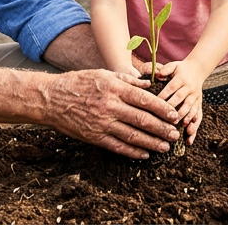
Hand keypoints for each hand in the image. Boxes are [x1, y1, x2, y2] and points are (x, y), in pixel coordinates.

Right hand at [42, 69, 179, 159]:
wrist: (52, 99)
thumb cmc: (79, 83)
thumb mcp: (103, 74)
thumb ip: (127, 79)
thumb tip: (148, 84)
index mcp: (114, 88)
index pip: (144, 100)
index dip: (162, 109)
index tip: (174, 115)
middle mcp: (110, 106)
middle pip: (142, 119)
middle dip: (162, 128)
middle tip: (175, 133)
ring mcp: (102, 123)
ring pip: (132, 135)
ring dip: (152, 142)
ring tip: (165, 146)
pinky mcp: (94, 136)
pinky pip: (117, 146)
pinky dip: (132, 151)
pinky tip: (144, 154)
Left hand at [155, 60, 204, 141]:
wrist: (198, 70)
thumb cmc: (181, 69)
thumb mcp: (174, 65)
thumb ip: (166, 69)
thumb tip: (158, 74)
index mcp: (182, 79)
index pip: (171, 88)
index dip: (164, 97)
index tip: (155, 106)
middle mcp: (190, 89)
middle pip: (181, 100)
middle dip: (173, 110)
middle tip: (165, 121)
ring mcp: (196, 98)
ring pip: (191, 109)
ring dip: (185, 119)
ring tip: (179, 128)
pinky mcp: (199, 104)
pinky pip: (198, 116)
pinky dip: (195, 126)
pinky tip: (189, 137)